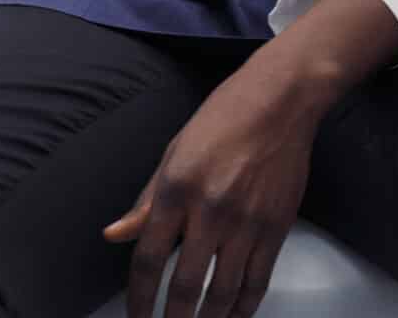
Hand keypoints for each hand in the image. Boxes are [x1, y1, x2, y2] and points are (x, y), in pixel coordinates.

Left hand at [102, 66, 315, 317]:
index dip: (139, 298)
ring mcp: (247, 223)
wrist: (280, 101)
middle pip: (186, 286)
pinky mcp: (276, 228)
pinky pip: (257, 281)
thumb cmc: (223, 118)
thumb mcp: (173, 152)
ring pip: (224, 293)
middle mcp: (210, 211)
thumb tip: (116, 235)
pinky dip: (244, 307)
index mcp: (177, 190)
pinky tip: (232, 316)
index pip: (148, 258)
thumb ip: (146, 201)